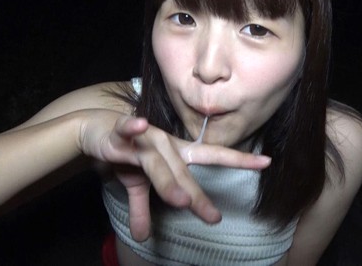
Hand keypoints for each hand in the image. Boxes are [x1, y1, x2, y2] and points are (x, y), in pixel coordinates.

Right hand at [80, 114, 270, 240]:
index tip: (266, 162)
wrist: (95, 129)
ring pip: (158, 163)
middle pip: (183, 173)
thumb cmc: (125, 153)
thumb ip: (142, 209)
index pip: (212, 157)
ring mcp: (144, 139)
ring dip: (168, 181)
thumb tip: (143, 237)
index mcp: (176, 154)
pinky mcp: (120, 134)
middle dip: (196, 196)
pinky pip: (126, 130)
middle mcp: (165, 145)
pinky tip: (141, 124)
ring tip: (181, 200)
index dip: (238, 160)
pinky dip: (132, 127)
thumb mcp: (135, 184)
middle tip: (212, 218)